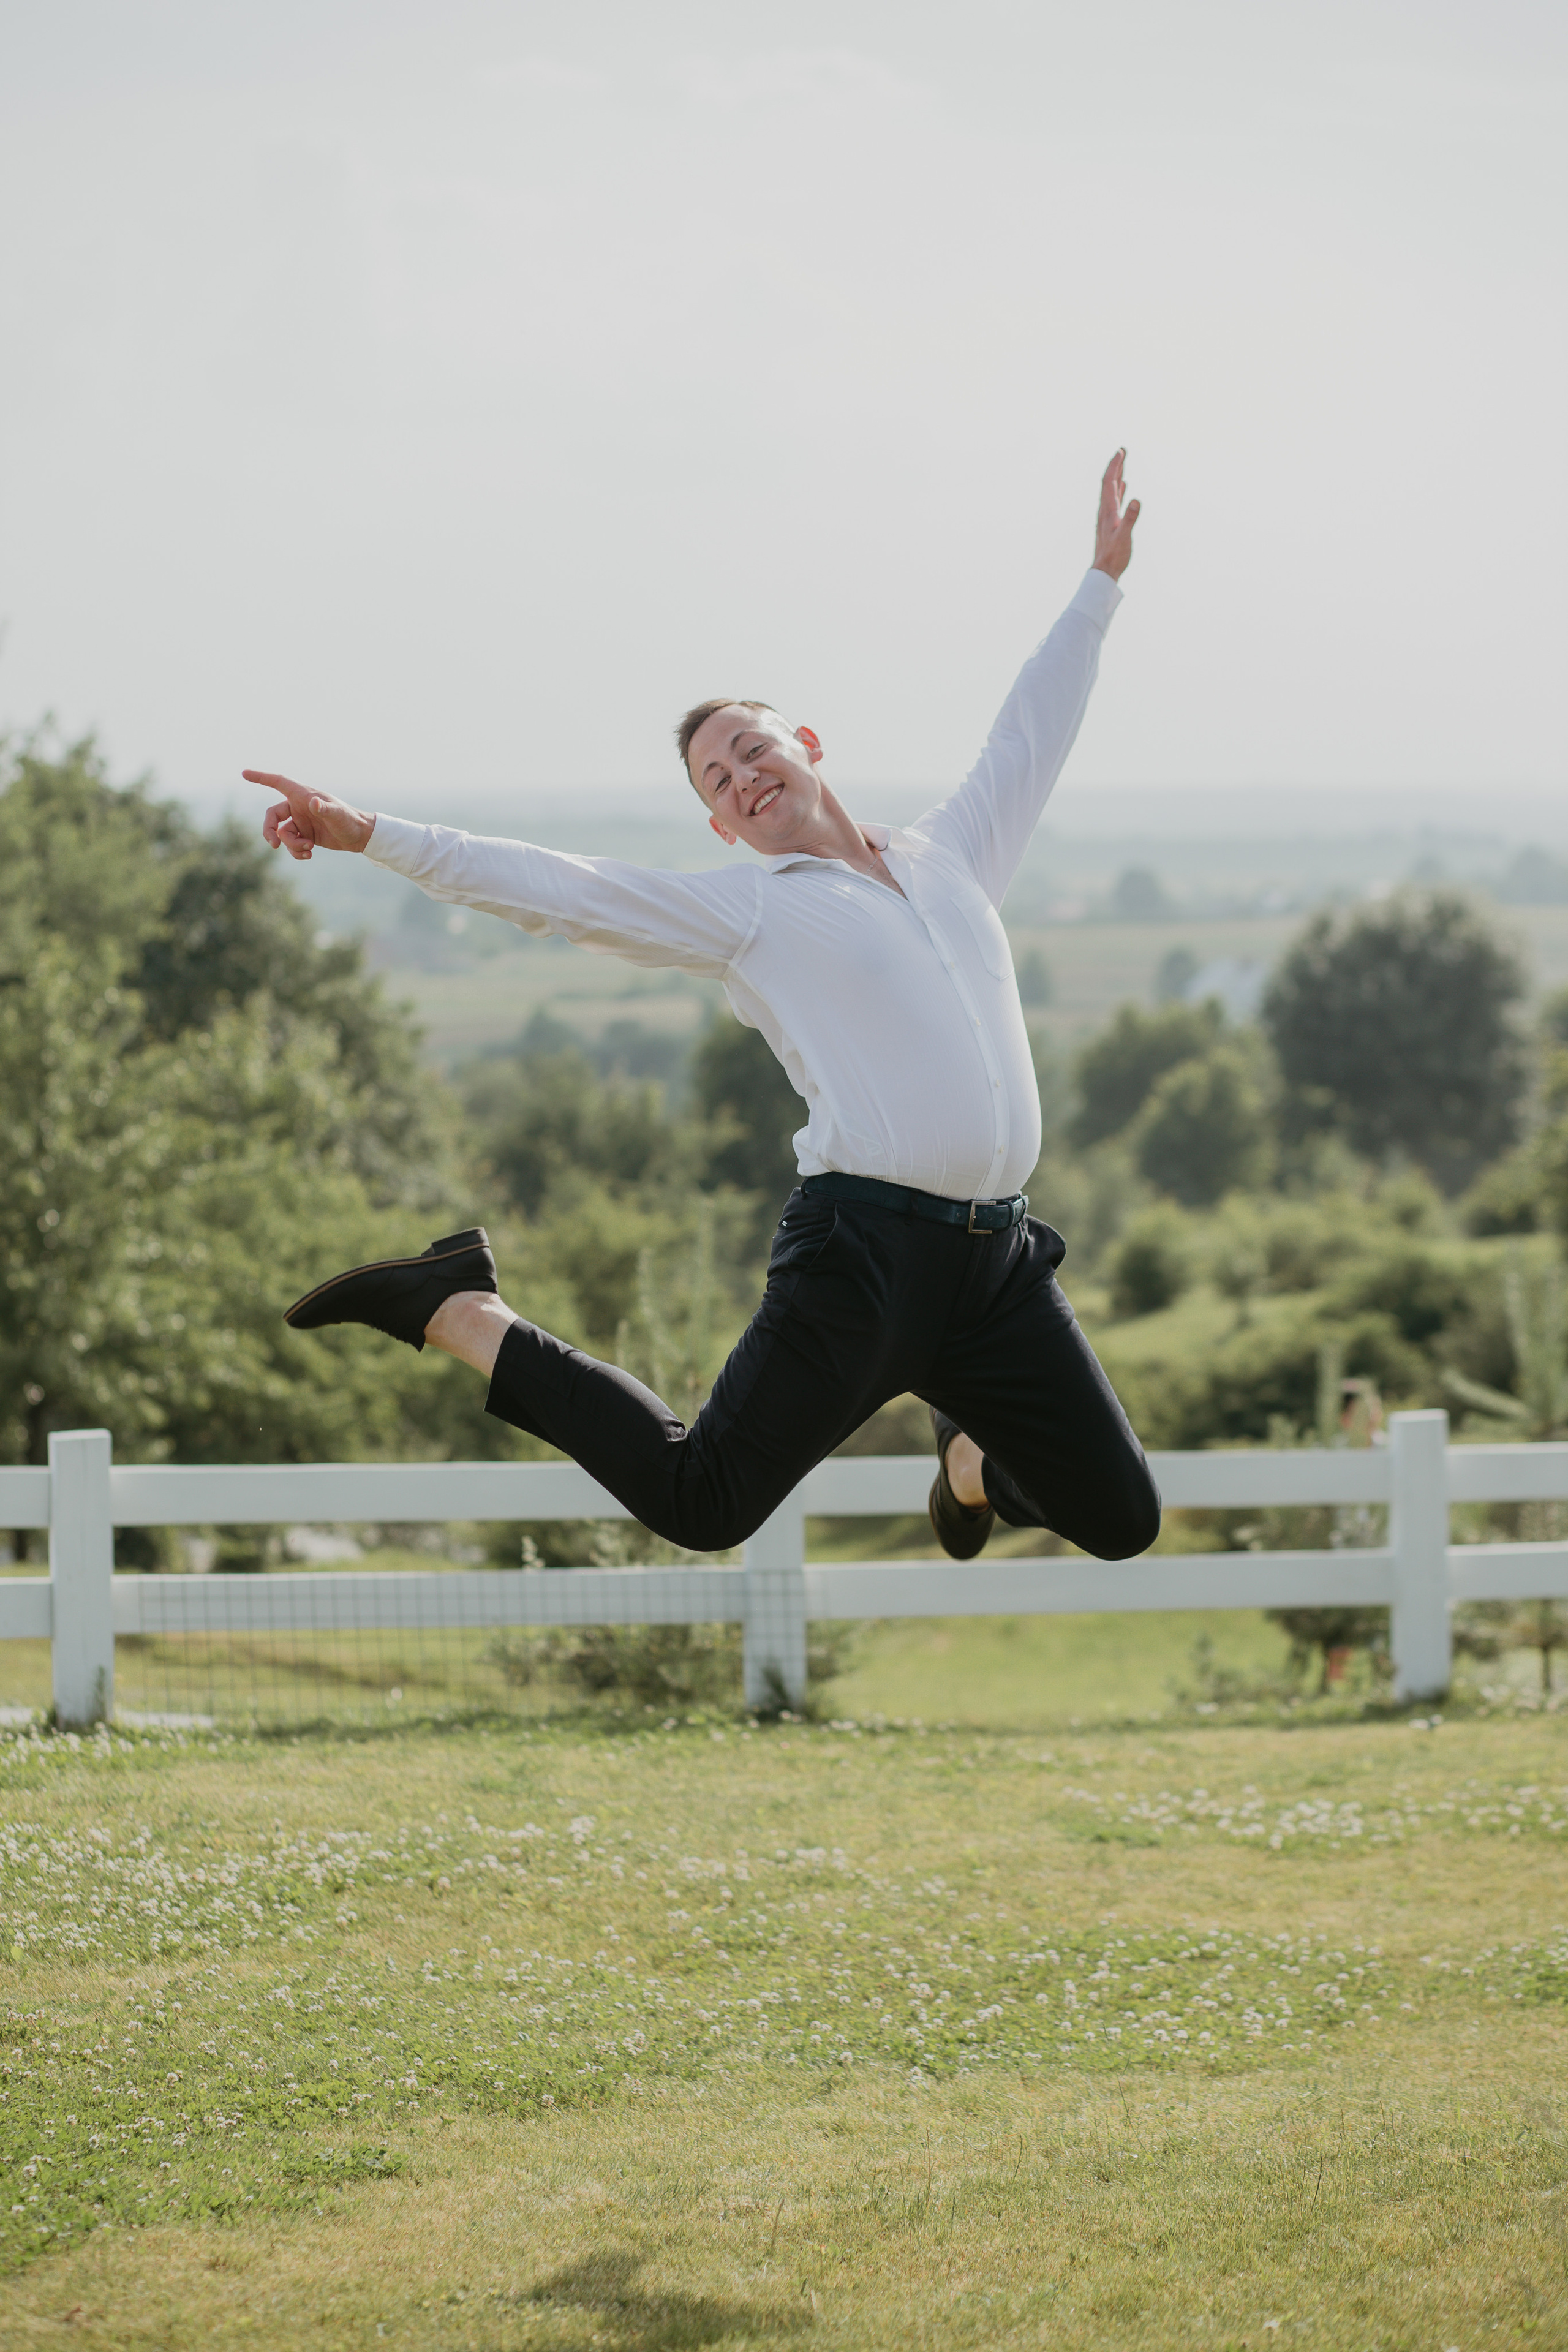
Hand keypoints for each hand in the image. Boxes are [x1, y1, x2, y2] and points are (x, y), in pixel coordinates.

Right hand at [244, 770, 375, 859]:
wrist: (359, 836)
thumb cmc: (350, 820)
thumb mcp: (338, 815)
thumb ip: (325, 808)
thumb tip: (313, 803)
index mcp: (303, 795)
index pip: (278, 782)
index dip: (261, 778)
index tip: (244, 774)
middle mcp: (298, 807)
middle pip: (272, 816)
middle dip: (269, 831)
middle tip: (274, 844)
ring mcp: (300, 822)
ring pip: (282, 834)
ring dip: (291, 845)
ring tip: (308, 849)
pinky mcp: (304, 835)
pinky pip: (291, 845)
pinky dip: (296, 851)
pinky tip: (309, 855)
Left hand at [1092, 449, 1140, 581]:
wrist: (1104, 571)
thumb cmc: (1115, 556)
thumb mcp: (1124, 537)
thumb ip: (1130, 518)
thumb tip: (1136, 500)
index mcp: (1108, 510)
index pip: (1109, 482)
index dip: (1114, 466)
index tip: (1120, 451)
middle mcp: (1105, 510)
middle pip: (1109, 482)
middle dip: (1116, 466)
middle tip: (1122, 451)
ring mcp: (1108, 516)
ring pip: (1112, 490)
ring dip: (1117, 475)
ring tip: (1123, 463)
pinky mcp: (1112, 523)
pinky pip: (1115, 500)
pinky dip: (1120, 490)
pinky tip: (1124, 487)